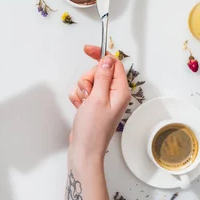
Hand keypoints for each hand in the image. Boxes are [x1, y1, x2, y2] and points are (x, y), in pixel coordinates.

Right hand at [67, 45, 130, 162]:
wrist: (84, 149)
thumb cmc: (93, 129)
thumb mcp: (98, 98)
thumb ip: (103, 77)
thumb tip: (107, 60)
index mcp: (121, 91)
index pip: (114, 64)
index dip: (100, 55)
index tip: (87, 49)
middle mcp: (114, 94)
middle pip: (99, 72)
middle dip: (88, 78)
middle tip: (88, 93)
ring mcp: (103, 100)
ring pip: (89, 81)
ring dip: (82, 89)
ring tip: (84, 104)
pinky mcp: (93, 105)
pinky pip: (83, 92)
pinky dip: (78, 97)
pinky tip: (80, 108)